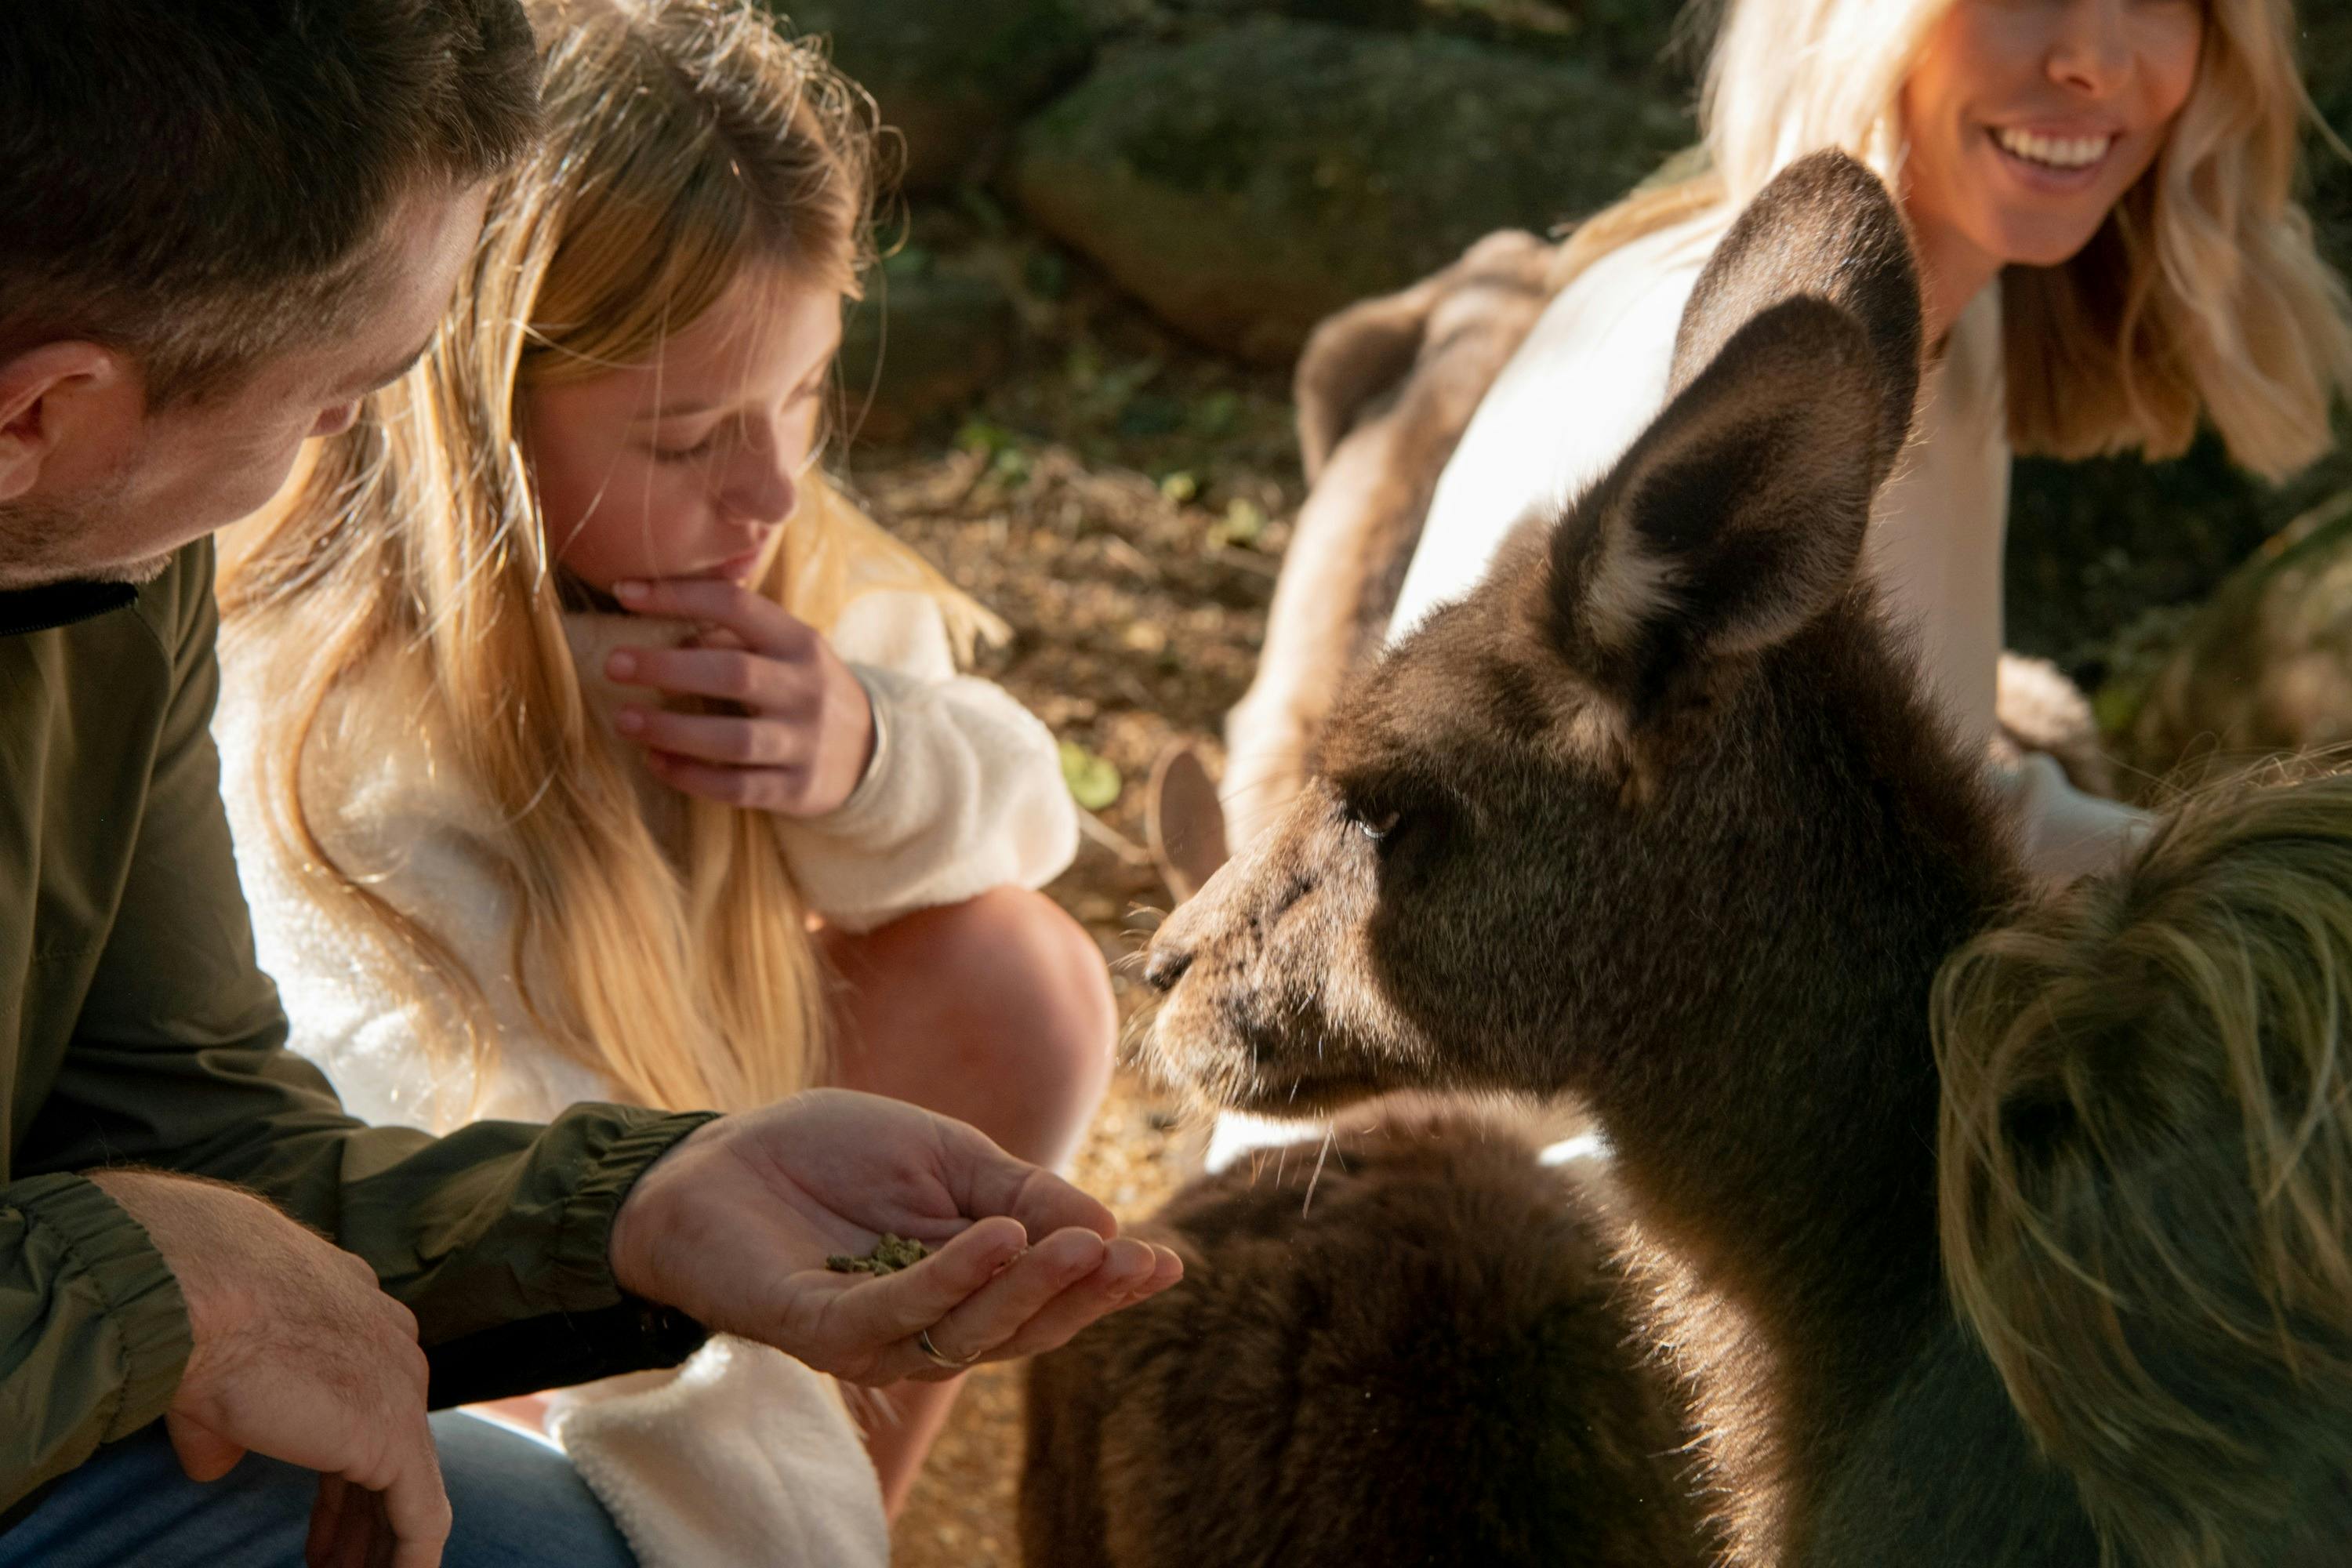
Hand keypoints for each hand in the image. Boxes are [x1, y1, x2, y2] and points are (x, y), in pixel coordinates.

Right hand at [87, 1170, 446, 1567]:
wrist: (192, 1289)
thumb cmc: (189, 1316)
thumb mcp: (213, 1373)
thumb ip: (229, 1424)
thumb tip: (215, 1462)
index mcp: (355, 1319)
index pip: (363, 1410)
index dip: (343, 1480)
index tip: (322, 1530)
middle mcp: (390, 1349)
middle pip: (389, 1452)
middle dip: (362, 1519)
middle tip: (336, 1566)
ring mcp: (399, 1391)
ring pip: (409, 1489)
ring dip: (379, 1548)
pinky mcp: (394, 1439)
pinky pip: (419, 1518)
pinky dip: (408, 1561)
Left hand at [604, 577, 874, 815]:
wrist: (871, 753)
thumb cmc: (804, 690)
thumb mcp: (787, 650)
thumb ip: (733, 634)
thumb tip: (662, 624)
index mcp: (800, 642)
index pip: (737, 606)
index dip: (679, 596)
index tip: (624, 594)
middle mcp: (806, 689)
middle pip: (733, 674)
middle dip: (667, 668)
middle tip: (614, 664)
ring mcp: (804, 743)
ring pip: (733, 739)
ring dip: (672, 729)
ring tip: (624, 720)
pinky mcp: (796, 790)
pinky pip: (736, 787)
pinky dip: (690, 776)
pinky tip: (655, 762)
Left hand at [608, 1090, 1182, 1384]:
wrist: (714, 1155)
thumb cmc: (829, 1154)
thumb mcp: (946, 1156)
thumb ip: (1020, 1191)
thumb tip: (1107, 1228)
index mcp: (962, 1285)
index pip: (1045, 1298)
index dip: (1106, 1286)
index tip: (1166, 1263)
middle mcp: (922, 1325)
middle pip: (1018, 1330)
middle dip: (1082, 1297)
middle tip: (1132, 1259)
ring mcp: (869, 1333)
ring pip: (966, 1333)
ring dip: (1028, 1289)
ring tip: (1081, 1247)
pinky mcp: (815, 1326)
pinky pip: (893, 1314)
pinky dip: (950, 1280)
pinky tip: (995, 1239)